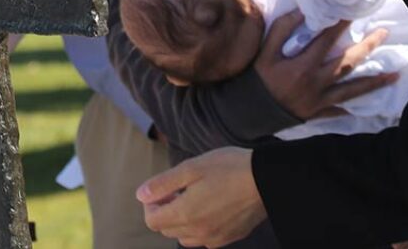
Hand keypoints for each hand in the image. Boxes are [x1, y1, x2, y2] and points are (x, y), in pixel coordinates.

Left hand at [138, 147, 265, 247]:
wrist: (266, 179)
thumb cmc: (228, 168)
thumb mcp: (190, 168)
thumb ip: (163, 184)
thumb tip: (141, 195)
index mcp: (186, 214)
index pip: (152, 221)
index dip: (151, 204)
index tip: (161, 189)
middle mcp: (199, 232)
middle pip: (166, 229)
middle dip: (164, 210)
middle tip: (177, 189)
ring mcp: (215, 238)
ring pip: (184, 236)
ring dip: (180, 220)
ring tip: (192, 197)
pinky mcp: (229, 237)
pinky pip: (204, 239)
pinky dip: (198, 226)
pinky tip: (209, 206)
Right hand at [254, 10, 397, 120]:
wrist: (247, 110)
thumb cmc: (255, 77)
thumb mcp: (263, 51)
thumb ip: (282, 29)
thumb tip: (303, 12)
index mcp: (303, 65)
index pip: (327, 40)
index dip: (341, 24)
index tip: (354, 11)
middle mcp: (317, 83)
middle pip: (348, 63)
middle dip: (368, 47)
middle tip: (384, 34)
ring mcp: (319, 100)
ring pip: (353, 90)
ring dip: (375, 82)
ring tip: (394, 75)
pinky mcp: (317, 113)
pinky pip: (339, 111)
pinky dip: (351, 108)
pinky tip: (367, 106)